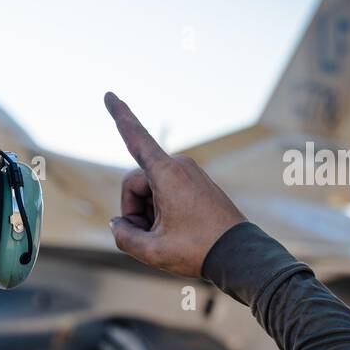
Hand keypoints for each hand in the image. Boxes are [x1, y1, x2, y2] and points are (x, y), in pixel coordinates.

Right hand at [104, 92, 246, 277]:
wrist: (240, 255)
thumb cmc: (197, 251)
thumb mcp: (151, 251)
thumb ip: (124, 236)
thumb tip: (118, 224)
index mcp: (167, 174)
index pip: (136, 139)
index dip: (120, 116)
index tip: (109, 94)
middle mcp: (179, 166)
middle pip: (135, 182)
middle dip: (133, 210)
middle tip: (149, 236)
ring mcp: (190, 174)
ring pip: (149, 190)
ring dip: (147, 214)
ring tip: (167, 237)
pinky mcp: (196, 184)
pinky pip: (165, 193)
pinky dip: (161, 213)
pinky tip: (176, 233)